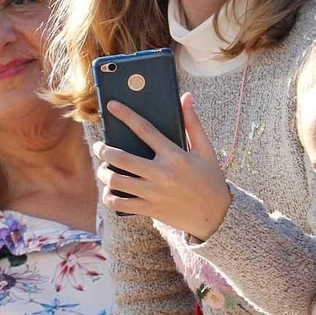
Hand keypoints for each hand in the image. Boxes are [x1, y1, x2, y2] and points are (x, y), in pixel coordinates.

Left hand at [93, 94, 231, 241]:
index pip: (145, 130)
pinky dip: (110, 198)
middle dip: (103, 150)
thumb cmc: (210, 180)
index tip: (111, 106)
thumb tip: (186, 97)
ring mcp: (154, 193)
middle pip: (121, 158)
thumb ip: (193, 123)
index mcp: (174, 155)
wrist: (216, 217)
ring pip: (116, 181)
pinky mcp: (150, 209)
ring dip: (103, 173)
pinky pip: (121, 204)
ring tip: (103, 169)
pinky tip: (109, 192)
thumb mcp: (205, 150)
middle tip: (98, 146)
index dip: (126, 115)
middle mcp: (161, 173)